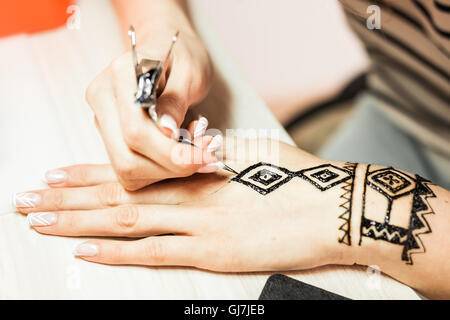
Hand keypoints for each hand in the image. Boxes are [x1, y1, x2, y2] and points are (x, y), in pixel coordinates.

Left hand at [15, 139, 352, 271]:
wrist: (333, 207)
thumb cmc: (297, 182)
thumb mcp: (254, 162)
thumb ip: (221, 165)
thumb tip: (202, 160)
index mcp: (198, 173)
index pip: (131, 170)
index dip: (89, 173)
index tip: (56, 174)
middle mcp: (189, 195)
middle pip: (116, 195)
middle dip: (68, 198)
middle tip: (28, 199)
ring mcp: (198, 225)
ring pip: (125, 221)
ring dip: (78, 222)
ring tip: (41, 221)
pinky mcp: (213, 253)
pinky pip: (154, 253)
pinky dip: (117, 253)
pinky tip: (85, 251)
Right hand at [85, 17, 214, 190]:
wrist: (166, 46)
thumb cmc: (181, 55)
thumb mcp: (191, 71)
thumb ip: (177, 100)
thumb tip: (167, 132)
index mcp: (120, 75)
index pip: (136, 131)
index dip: (172, 153)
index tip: (207, 156)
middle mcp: (103, 98)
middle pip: (126, 158)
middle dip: (171, 167)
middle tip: (207, 157)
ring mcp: (103, 119)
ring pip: (127, 170)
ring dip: (168, 170)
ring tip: (196, 148)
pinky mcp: (111, 136)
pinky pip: (132, 168)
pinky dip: (161, 169)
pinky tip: (180, 150)